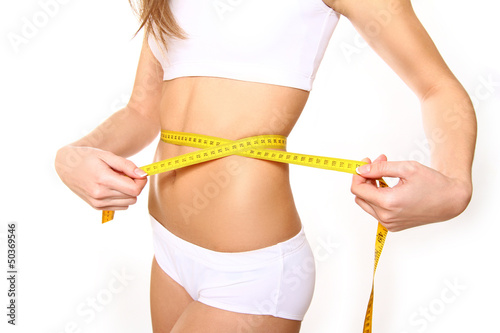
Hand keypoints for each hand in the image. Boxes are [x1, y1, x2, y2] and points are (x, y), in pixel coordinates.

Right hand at [55, 146, 147, 210]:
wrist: (66, 165)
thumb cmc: (88, 157)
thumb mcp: (107, 155)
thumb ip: (126, 165)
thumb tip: (143, 175)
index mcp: (103, 179)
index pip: (134, 190)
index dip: (141, 181)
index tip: (139, 173)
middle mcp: (100, 194)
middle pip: (133, 196)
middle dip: (134, 185)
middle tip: (125, 174)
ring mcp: (97, 203)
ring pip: (128, 203)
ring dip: (128, 192)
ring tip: (116, 180)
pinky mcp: (96, 207)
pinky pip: (121, 206)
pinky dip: (121, 198)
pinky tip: (112, 187)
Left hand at [350, 154, 471, 231]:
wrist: (450, 200)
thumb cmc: (433, 183)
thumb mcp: (406, 168)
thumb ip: (380, 168)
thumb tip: (361, 170)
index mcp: (389, 203)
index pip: (357, 189)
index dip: (358, 174)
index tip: (366, 162)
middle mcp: (387, 216)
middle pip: (360, 196)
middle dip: (366, 178)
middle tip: (378, 164)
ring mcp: (390, 223)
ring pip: (367, 203)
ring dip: (371, 188)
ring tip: (385, 175)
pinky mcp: (393, 226)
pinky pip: (376, 211)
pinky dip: (378, 198)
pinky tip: (390, 187)